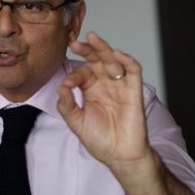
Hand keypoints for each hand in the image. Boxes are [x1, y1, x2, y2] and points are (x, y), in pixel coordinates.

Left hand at [56, 31, 152, 169]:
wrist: (120, 155)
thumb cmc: (100, 140)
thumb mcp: (77, 123)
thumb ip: (67, 105)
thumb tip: (60, 87)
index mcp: (91, 91)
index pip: (82, 74)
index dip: (73, 75)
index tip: (68, 85)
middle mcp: (105, 85)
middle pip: (97, 61)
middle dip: (87, 50)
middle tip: (76, 42)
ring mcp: (120, 86)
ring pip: (113, 61)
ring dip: (104, 49)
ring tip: (93, 38)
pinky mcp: (134, 91)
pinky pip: (133, 71)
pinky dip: (127, 60)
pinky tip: (116, 53)